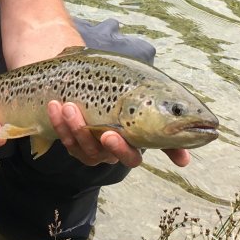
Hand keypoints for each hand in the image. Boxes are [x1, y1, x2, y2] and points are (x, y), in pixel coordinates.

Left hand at [50, 101, 192, 168]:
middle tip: (101, 131)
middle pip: (108, 156)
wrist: (84, 76)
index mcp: (133, 142)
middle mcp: (113, 150)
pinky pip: (66, 140)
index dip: (124, 150)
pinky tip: (54, 105)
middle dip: (104, 145)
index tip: (112, 134)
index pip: (133, 155)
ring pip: (85, 148)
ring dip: (75, 128)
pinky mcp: (73, 144)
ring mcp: (92, 148)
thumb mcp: (143, 100)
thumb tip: (184, 162)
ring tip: (67, 106)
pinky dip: (59, 123)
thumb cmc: (119, 89)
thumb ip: (163, 125)